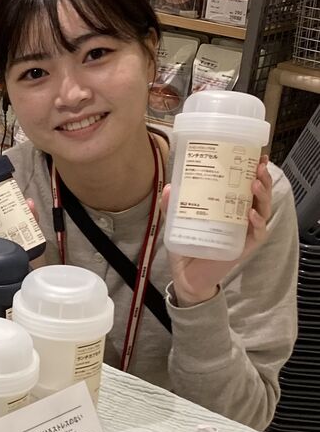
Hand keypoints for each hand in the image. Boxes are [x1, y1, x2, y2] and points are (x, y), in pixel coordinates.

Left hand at [163, 159, 272, 306]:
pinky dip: (257, 222)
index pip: (245, 186)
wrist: (187, 276)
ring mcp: (245, 232)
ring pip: (262, 210)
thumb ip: (172, 206)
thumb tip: (168, 187)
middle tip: (258, 165)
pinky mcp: (244, 246)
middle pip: (259, 194)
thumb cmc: (188, 246)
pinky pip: (257, 233)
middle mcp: (241, 217)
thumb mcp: (177, 223)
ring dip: (261, 195)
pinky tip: (251, 213)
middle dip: (262, 178)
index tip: (254, 155)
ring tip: (254, 183)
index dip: (252, 171)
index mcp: (229, 208)